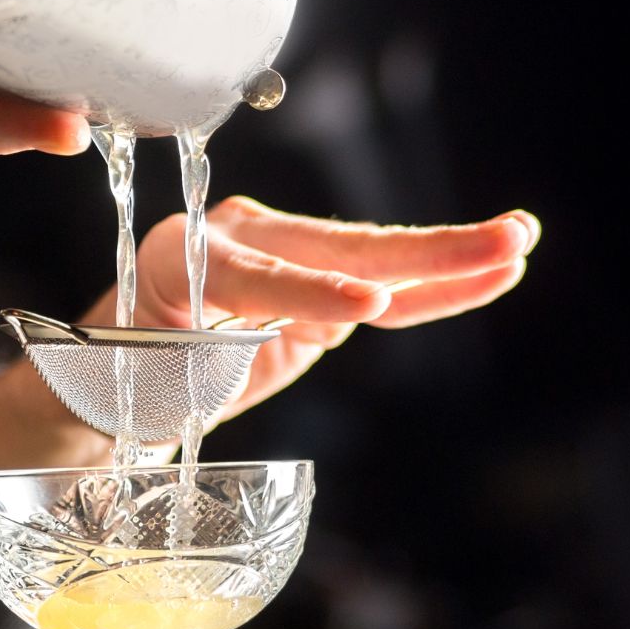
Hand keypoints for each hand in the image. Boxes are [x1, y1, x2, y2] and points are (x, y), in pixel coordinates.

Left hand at [78, 197, 539, 419]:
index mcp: (179, 253)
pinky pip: (385, 295)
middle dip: (417, 253)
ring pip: (374, 263)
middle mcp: (238, 240)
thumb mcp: (138, 383)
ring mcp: (286, 261)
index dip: (309, 292)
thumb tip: (257, 356)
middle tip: (491, 244)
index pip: (254, 272)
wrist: (112, 388)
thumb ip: (193, 361)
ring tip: (517, 243)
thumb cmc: (114, 384)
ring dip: (450, 258)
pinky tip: (493, 273)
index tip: (362, 309)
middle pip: (336, 248)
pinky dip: (436, 291)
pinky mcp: (317, 293)